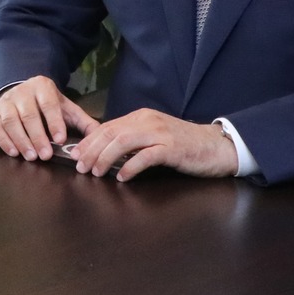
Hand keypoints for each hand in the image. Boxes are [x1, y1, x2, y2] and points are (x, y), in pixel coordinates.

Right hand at [0, 75, 97, 160]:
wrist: (22, 92)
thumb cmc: (47, 104)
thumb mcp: (65, 108)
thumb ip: (83, 122)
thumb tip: (100, 137)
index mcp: (42, 87)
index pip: (48, 104)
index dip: (54, 122)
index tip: (60, 140)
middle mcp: (22, 92)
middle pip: (28, 115)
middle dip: (37, 136)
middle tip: (45, 155)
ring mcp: (6, 101)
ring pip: (10, 121)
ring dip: (21, 140)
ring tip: (31, 156)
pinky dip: (4, 140)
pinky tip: (14, 152)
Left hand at [70, 109, 237, 180]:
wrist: (217, 145)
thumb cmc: (184, 144)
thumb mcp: (154, 136)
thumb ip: (133, 140)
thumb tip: (105, 151)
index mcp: (140, 117)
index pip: (107, 126)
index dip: (89, 141)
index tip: (76, 154)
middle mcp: (147, 121)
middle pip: (110, 133)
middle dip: (91, 150)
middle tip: (80, 166)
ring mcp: (160, 133)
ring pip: (123, 142)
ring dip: (105, 158)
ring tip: (96, 172)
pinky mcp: (172, 148)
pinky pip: (145, 156)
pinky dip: (130, 167)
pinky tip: (122, 177)